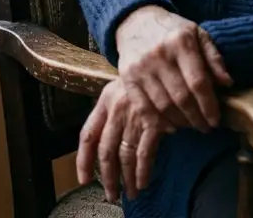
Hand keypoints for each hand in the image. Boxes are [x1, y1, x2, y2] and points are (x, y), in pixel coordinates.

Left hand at [76, 77, 172, 201]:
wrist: (169, 57)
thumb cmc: (147, 73)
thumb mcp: (125, 85)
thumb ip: (115, 110)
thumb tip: (109, 143)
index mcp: (106, 100)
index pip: (88, 135)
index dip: (83, 160)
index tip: (83, 179)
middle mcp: (117, 109)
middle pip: (106, 151)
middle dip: (108, 177)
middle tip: (111, 194)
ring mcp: (135, 115)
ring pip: (124, 156)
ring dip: (127, 178)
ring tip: (129, 193)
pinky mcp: (155, 120)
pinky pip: (145, 153)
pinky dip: (143, 171)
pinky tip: (143, 182)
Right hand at [114, 5, 232, 132]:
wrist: (136, 20)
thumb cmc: (173, 30)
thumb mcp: (198, 34)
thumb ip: (214, 58)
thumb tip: (227, 83)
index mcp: (181, 42)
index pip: (198, 82)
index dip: (209, 105)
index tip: (216, 120)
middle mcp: (160, 54)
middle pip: (181, 97)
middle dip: (196, 117)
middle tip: (205, 127)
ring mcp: (141, 67)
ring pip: (163, 106)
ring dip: (180, 121)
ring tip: (191, 125)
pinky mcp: (127, 77)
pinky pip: (143, 108)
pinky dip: (158, 122)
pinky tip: (171, 127)